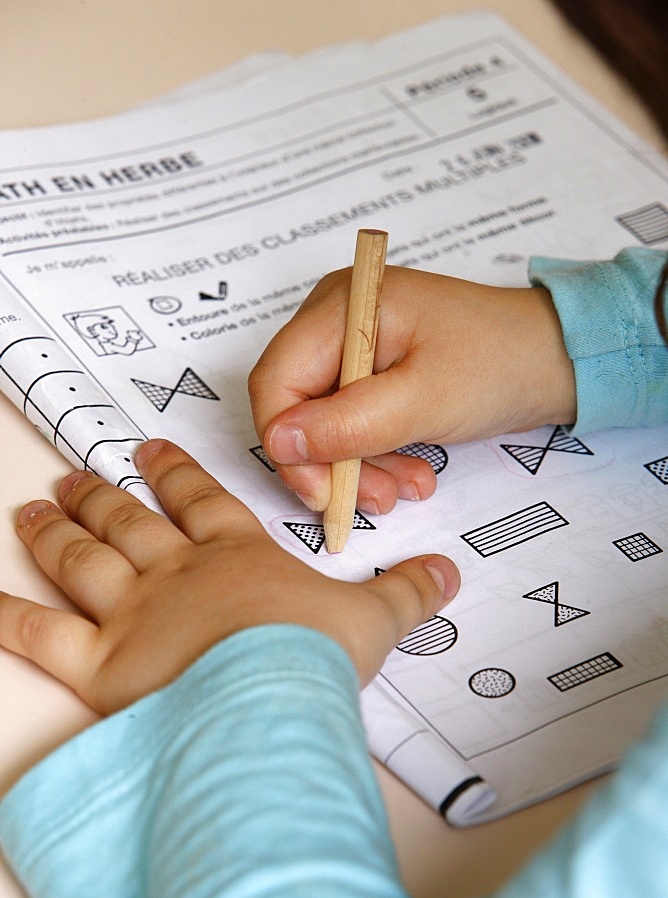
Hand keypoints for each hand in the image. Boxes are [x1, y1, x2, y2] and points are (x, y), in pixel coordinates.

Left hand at [0, 440, 459, 713]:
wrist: (272, 698)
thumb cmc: (314, 656)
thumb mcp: (373, 619)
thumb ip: (408, 591)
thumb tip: (447, 573)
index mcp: (235, 557)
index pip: (201, 500)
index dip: (176, 473)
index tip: (153, 451)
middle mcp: (176, 574)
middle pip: (131, 523)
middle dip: (104, 495)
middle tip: (78, 475)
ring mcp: (132, 613)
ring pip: (84, 559)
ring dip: (56, 531)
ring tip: (35, 509)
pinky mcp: (100, 662)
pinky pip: (40, 632)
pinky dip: (7, 615)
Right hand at [249, 266, 575, 513]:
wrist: (558, 359)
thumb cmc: (502, 362)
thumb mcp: (424, 400)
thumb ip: (348, 424)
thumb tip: (279, 443)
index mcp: (342, 306)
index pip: (275, 381)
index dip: (287, 444)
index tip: (320, 492)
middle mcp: (338, 319)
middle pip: (296, 405)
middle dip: (330, 461)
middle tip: (371, 499)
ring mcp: (355, 345)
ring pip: (323, 422)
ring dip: (358, 466)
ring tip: (405, 488)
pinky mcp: (374, 371)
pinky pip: (351, 422)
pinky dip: (374, 455)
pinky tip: (409, 473)